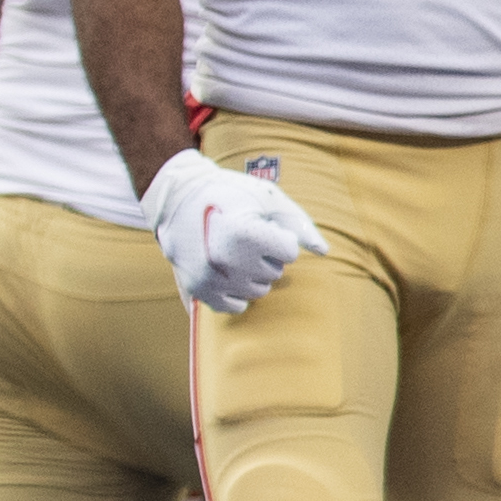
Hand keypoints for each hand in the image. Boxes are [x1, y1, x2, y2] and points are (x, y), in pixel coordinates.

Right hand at [140, 151, 323, 313]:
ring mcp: (209, 278)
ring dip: (252, 274)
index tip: (261, 225)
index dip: (279, 237)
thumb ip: (298, 224)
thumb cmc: (229, 193)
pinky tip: (227, 272)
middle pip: (275, 273)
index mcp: (244, 234)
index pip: (289, 253)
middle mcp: (225, 260)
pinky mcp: (197, 290)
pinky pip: (234, 307)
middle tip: (243, 236)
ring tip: (232, 250)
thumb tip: (324, 251)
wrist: (176, 197)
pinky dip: (236, 294)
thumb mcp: (268, 198)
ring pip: (258, 291)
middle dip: (267, 256)